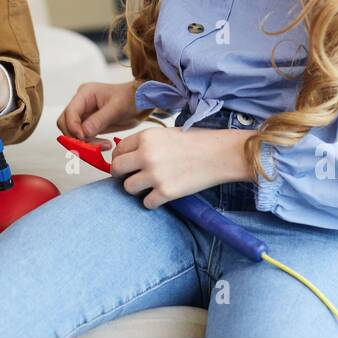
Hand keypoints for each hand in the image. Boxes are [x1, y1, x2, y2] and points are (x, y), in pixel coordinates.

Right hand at [56, 80, 139, 148]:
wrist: (141, 102)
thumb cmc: (131, 98)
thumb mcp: (117, 108)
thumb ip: (99, 120)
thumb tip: (83, 133)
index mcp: (85, 94)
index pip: (69, 112)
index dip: (73, 127)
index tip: (83, 137)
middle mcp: (81, 103)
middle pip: (66, 124)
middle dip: (76, 137)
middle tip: (92, 146)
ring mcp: (85, 114)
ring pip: (73, 133)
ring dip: (84, 143)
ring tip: (104, 146)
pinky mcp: (90, 125)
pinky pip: (83, 138)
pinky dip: (91, 144)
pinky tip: (105, 145)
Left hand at [110, 127, 252, 209]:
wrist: (220, 154)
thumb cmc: (196, 142)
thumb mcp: (166, 134)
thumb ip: (145, 144)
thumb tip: (128, 158)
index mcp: (146, 137)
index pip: (118, 150)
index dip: (119, 159)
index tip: (125, 165)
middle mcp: (146, 155)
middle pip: (117, 169)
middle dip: (121, 175)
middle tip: (131, 177)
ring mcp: (155, 175)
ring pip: (128, 188)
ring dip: (136, 189)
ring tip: (149, 186)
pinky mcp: (166, 193)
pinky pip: (146, 203)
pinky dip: (152, 201)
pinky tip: (162, 194)